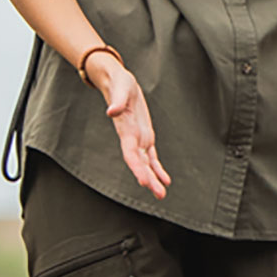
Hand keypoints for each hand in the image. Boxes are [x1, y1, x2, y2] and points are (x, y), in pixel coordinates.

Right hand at [93, 62, 170, 197]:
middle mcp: (131, 138)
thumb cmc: (119, 84)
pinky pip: (151, 156)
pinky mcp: (144, 136)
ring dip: (153, 178)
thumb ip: (118, 102)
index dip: (137, 167)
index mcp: (125, 130)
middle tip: (159, 194)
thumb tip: (112, 112)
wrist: (117, 82)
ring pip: (146, 163)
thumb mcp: (120, 88)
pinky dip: (157, 168)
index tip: (143, 181)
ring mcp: (137, 138)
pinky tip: (165, 180)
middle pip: (139, 163)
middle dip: (148, 178)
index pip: (130, 153)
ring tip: (161, 194)